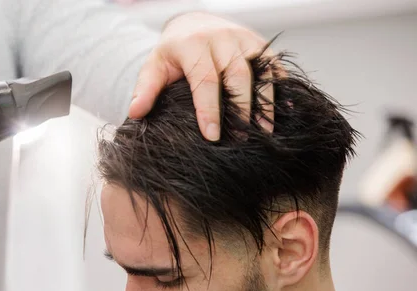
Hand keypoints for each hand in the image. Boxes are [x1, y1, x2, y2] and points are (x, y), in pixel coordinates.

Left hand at [129, 12, 274, 140]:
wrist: (194, 24)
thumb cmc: (173, 53)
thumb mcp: (154, 66)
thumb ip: (145, 89)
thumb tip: (136, 113)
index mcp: (193, 45)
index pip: (205, 80)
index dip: (210, 109)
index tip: (212, 136)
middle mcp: (223, 39)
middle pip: (238, 76)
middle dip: (241, 109)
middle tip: (242, 138)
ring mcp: (244, 39)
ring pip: (261, 71)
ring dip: (265, 102)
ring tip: (265, 131)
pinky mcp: (260, 44)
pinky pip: (274, 66)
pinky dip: (281, 88)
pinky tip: (283, 112)